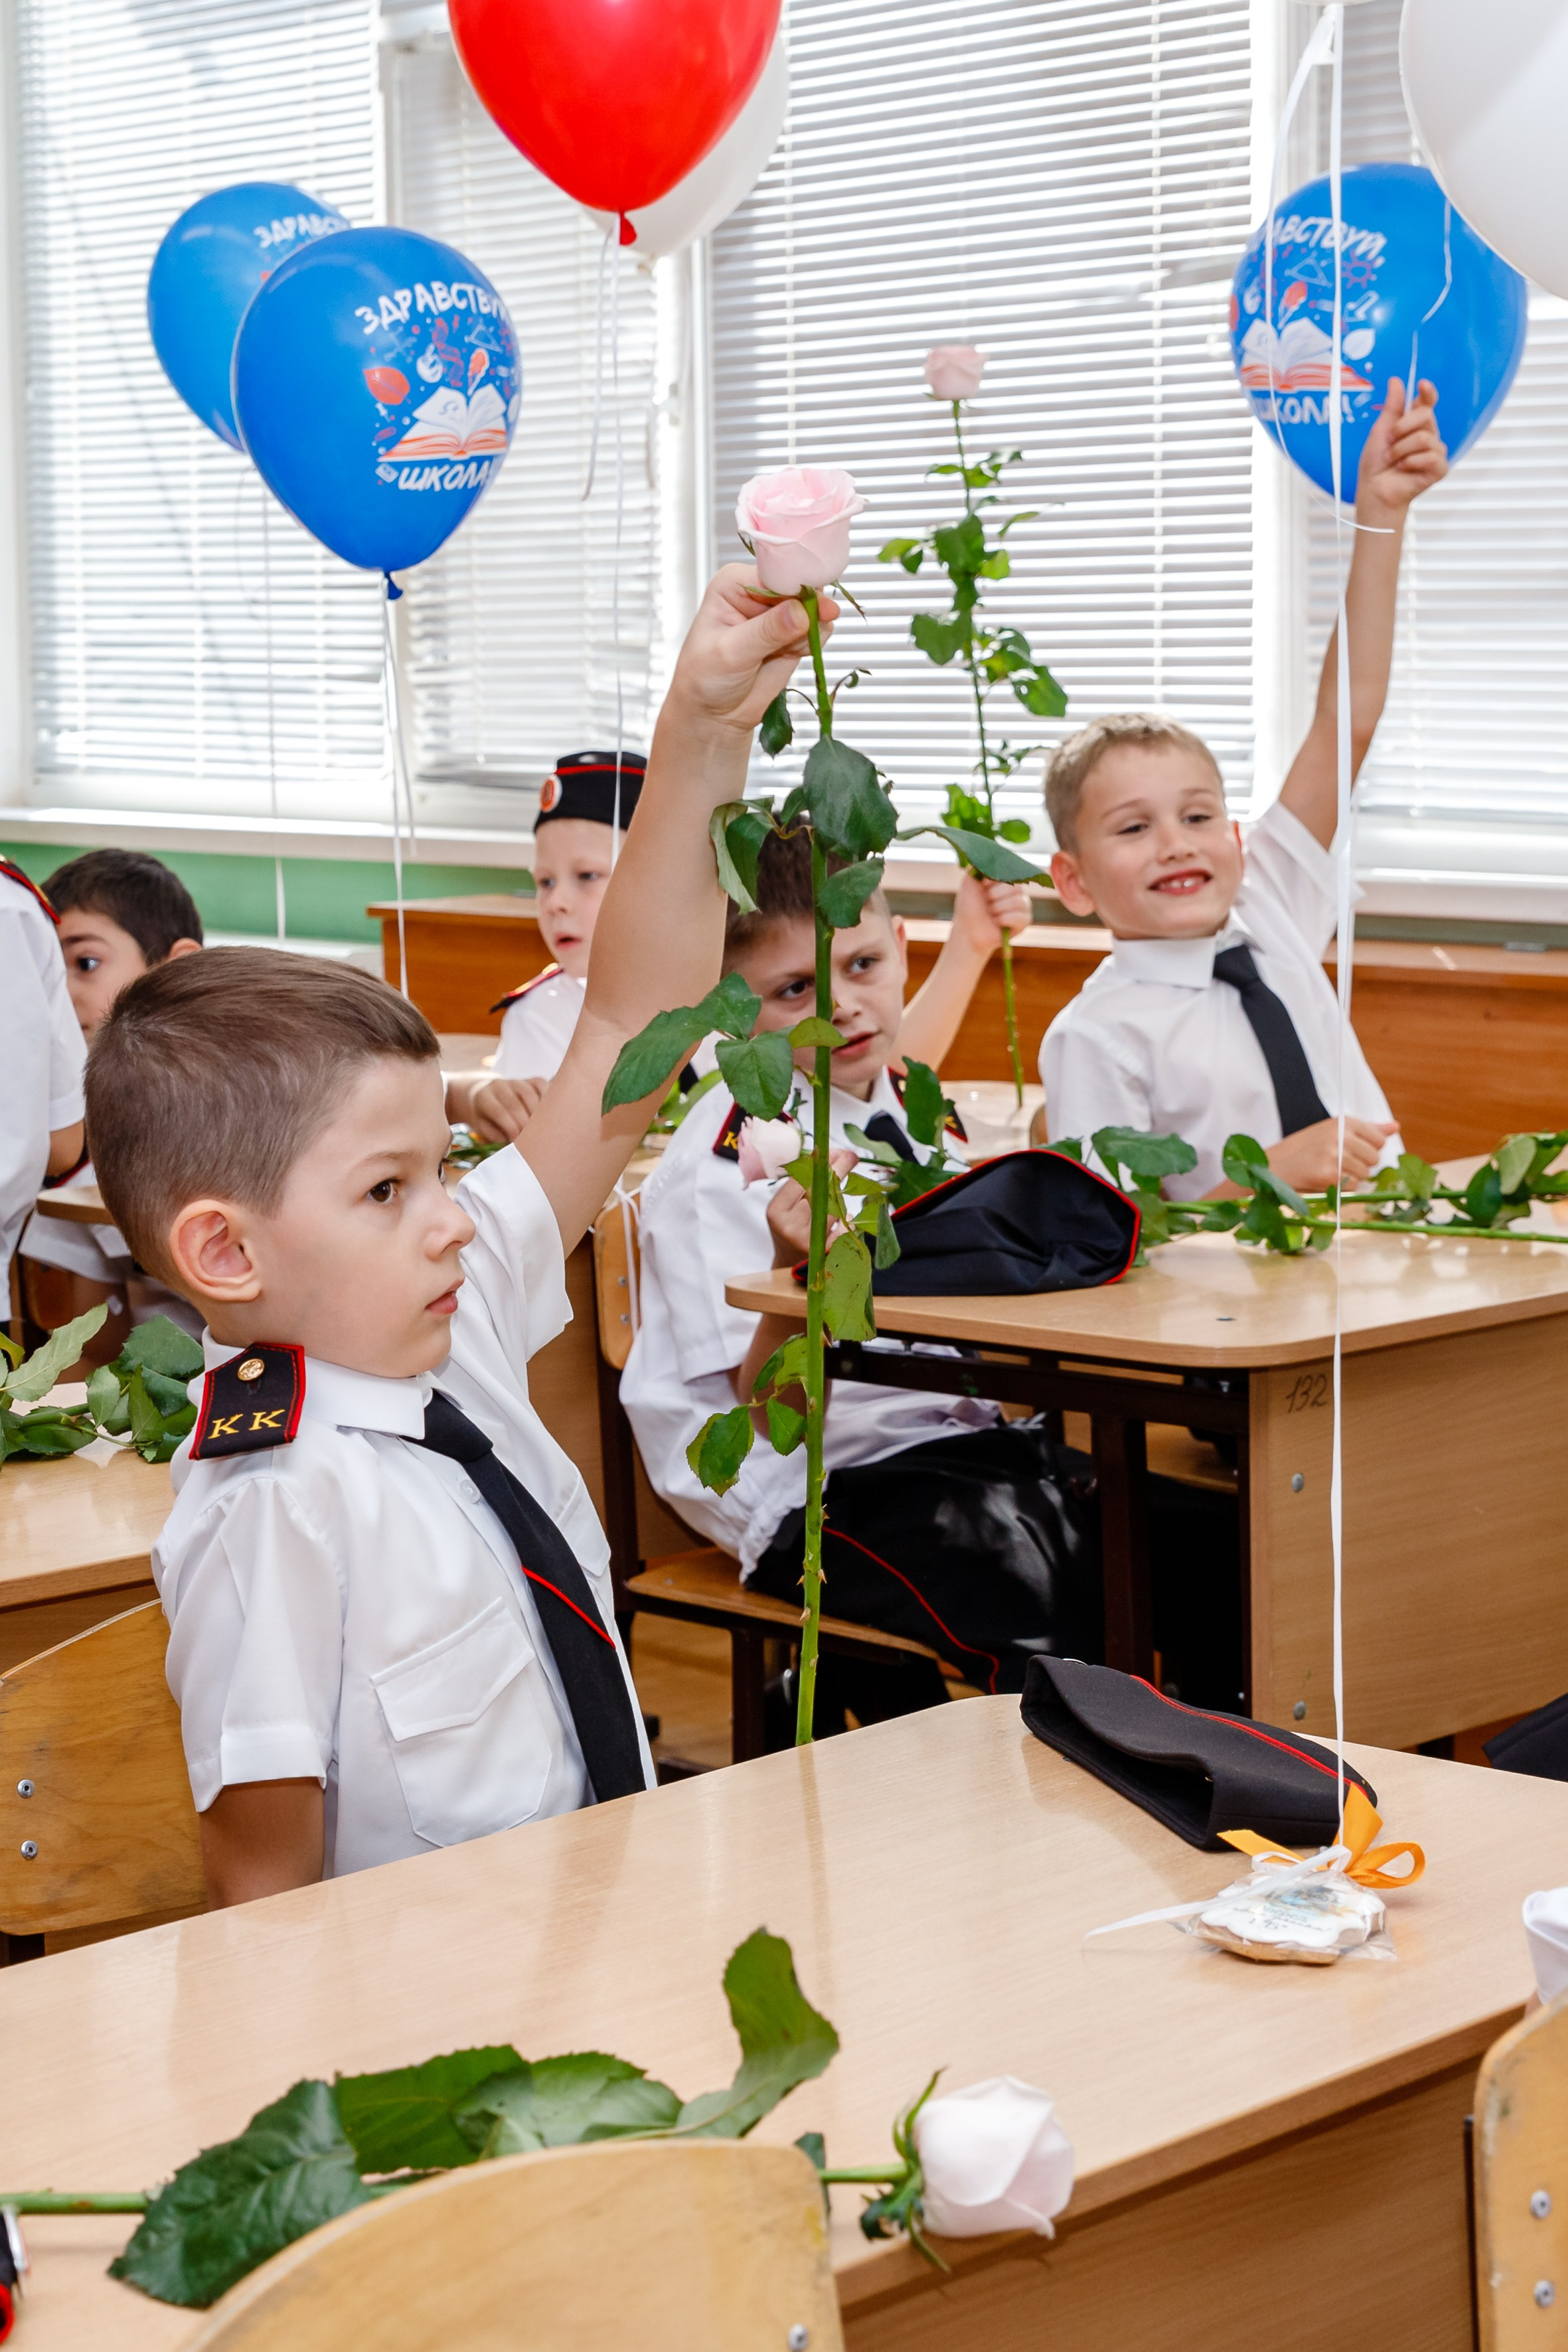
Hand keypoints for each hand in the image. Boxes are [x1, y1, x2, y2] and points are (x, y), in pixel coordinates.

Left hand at [445, 1070, 546, 1141]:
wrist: (487, 1096)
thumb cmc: (487, 1118)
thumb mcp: (484, 1128)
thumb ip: (496, 1134)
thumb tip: (515, 1140)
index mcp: (484, 1097)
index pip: (499, 1112)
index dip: (510, 1128)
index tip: (518, 1141)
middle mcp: (499, 1085)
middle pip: (515, 1103)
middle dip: (525, 1123)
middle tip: (531, 1138)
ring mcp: (515, 1081)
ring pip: (529, 1093)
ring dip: (537, 1113)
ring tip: (541, 1128)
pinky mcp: (528, 1080)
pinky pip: (540, 1084)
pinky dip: (547, 1096)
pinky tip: (548, 1111)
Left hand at [663, 564, 839, 737]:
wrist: (713, 714)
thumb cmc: (705, 679)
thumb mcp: (731, 653)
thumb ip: (766, 631)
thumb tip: (799, 612)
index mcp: (735, 584)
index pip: (775, 573)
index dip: (796, 585)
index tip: (812, 603)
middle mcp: (759, 594)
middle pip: (800, 587)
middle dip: (808, 610)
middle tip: (804, 632)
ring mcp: (779, 615)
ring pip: (814, 609)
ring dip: (809, 631)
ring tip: (785, 651)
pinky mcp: (794, 635)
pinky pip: (818, 630)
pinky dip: (813, 643)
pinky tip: (792, 655)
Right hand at [766, 1145, 856, 1265]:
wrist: (788, 1269)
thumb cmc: (790, 1229)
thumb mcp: (786, 1208)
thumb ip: (800, 1185)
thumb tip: (826, 1155)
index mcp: (776, 1211)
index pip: (799, 1180)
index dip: (818, 1163)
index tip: (833, 1150)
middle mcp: (790, 1226)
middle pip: (819, 1192)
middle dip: (837, 1171)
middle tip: (850, 1155)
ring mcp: (809, 1242)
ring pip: (834, 1209)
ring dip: (840, 1200)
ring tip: (837, 1200)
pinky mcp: (827, 1253)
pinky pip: (845, 1227)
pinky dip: (847, 1221)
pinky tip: (840, 1223)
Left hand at [950, 871, 1033, 956]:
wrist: (967, 930)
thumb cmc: (968, 906)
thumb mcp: (969, 881)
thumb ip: (979, 865)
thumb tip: (990, 853)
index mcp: (1005, 879)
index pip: (1011, 872)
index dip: (995, 881)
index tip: (983, 886)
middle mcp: (1016, 890)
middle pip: (1016, 887)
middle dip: (995, 896)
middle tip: (986, 902)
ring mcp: (1022, 905)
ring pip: (1019, 902)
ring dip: (999, 909)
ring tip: (991, 914)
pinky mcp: (1024, 921)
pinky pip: (1022, 916)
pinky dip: (1005, 919)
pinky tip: (997, 922)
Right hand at [1266, 1116, 1398, 1191]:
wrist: (1274, 1166)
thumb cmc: (1304, 1149)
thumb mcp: (1333, 1132)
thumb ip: (1366, 1130)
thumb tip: (1395, 1127)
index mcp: (1342, 1122)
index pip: (1379, 1138)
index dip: (1369, 1149)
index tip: (1352, 1151)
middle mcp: (1340, 1136)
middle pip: (1374, 1158)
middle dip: (1361, 1165)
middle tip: (1337, 1163)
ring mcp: (1334, 1155)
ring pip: (1364, 1174)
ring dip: (1351, 1178)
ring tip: (1329, 1171)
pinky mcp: (1329, 1175)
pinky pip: (1352, 1186)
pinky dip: (1342, 1188)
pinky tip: (1325, 1180)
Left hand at [1356, 379, 1447, 520]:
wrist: (1374, 490)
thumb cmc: (1376, 464)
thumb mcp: (1380, 430)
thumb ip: (1392, 407)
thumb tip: (1396, 380)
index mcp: (1414, 424)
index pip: (1427, 402)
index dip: (1428, 392)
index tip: (1422, 385)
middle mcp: (1428, 434)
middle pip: (1426, 415)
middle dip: (1402, 427)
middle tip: (1390, 441)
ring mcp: (1435, 452)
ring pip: (1424, 438)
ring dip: (1401, 449)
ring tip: (1394, 460)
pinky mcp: (1439, 468)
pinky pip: (1431, 457)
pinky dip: (1411, 463)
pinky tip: (1404, 469)